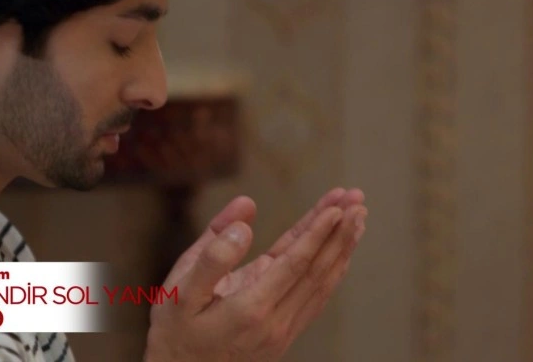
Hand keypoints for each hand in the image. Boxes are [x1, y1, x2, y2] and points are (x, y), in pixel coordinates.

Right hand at [144, 188, 366, 361]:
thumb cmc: (174, 327)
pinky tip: (341, 251)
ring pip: (321, 284)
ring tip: (358, 216)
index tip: (337, 205)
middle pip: (317, 271)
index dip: (318, 232)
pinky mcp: (282, 334)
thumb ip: (213, 251)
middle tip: (357, 198)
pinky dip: (332, 270)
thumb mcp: (179, 290)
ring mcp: (282, 332)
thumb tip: (246, 210)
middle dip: (339, 232)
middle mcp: (274, 323)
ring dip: (342, 248)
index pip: (295, 264)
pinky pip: (315, 298)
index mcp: (249, 308)